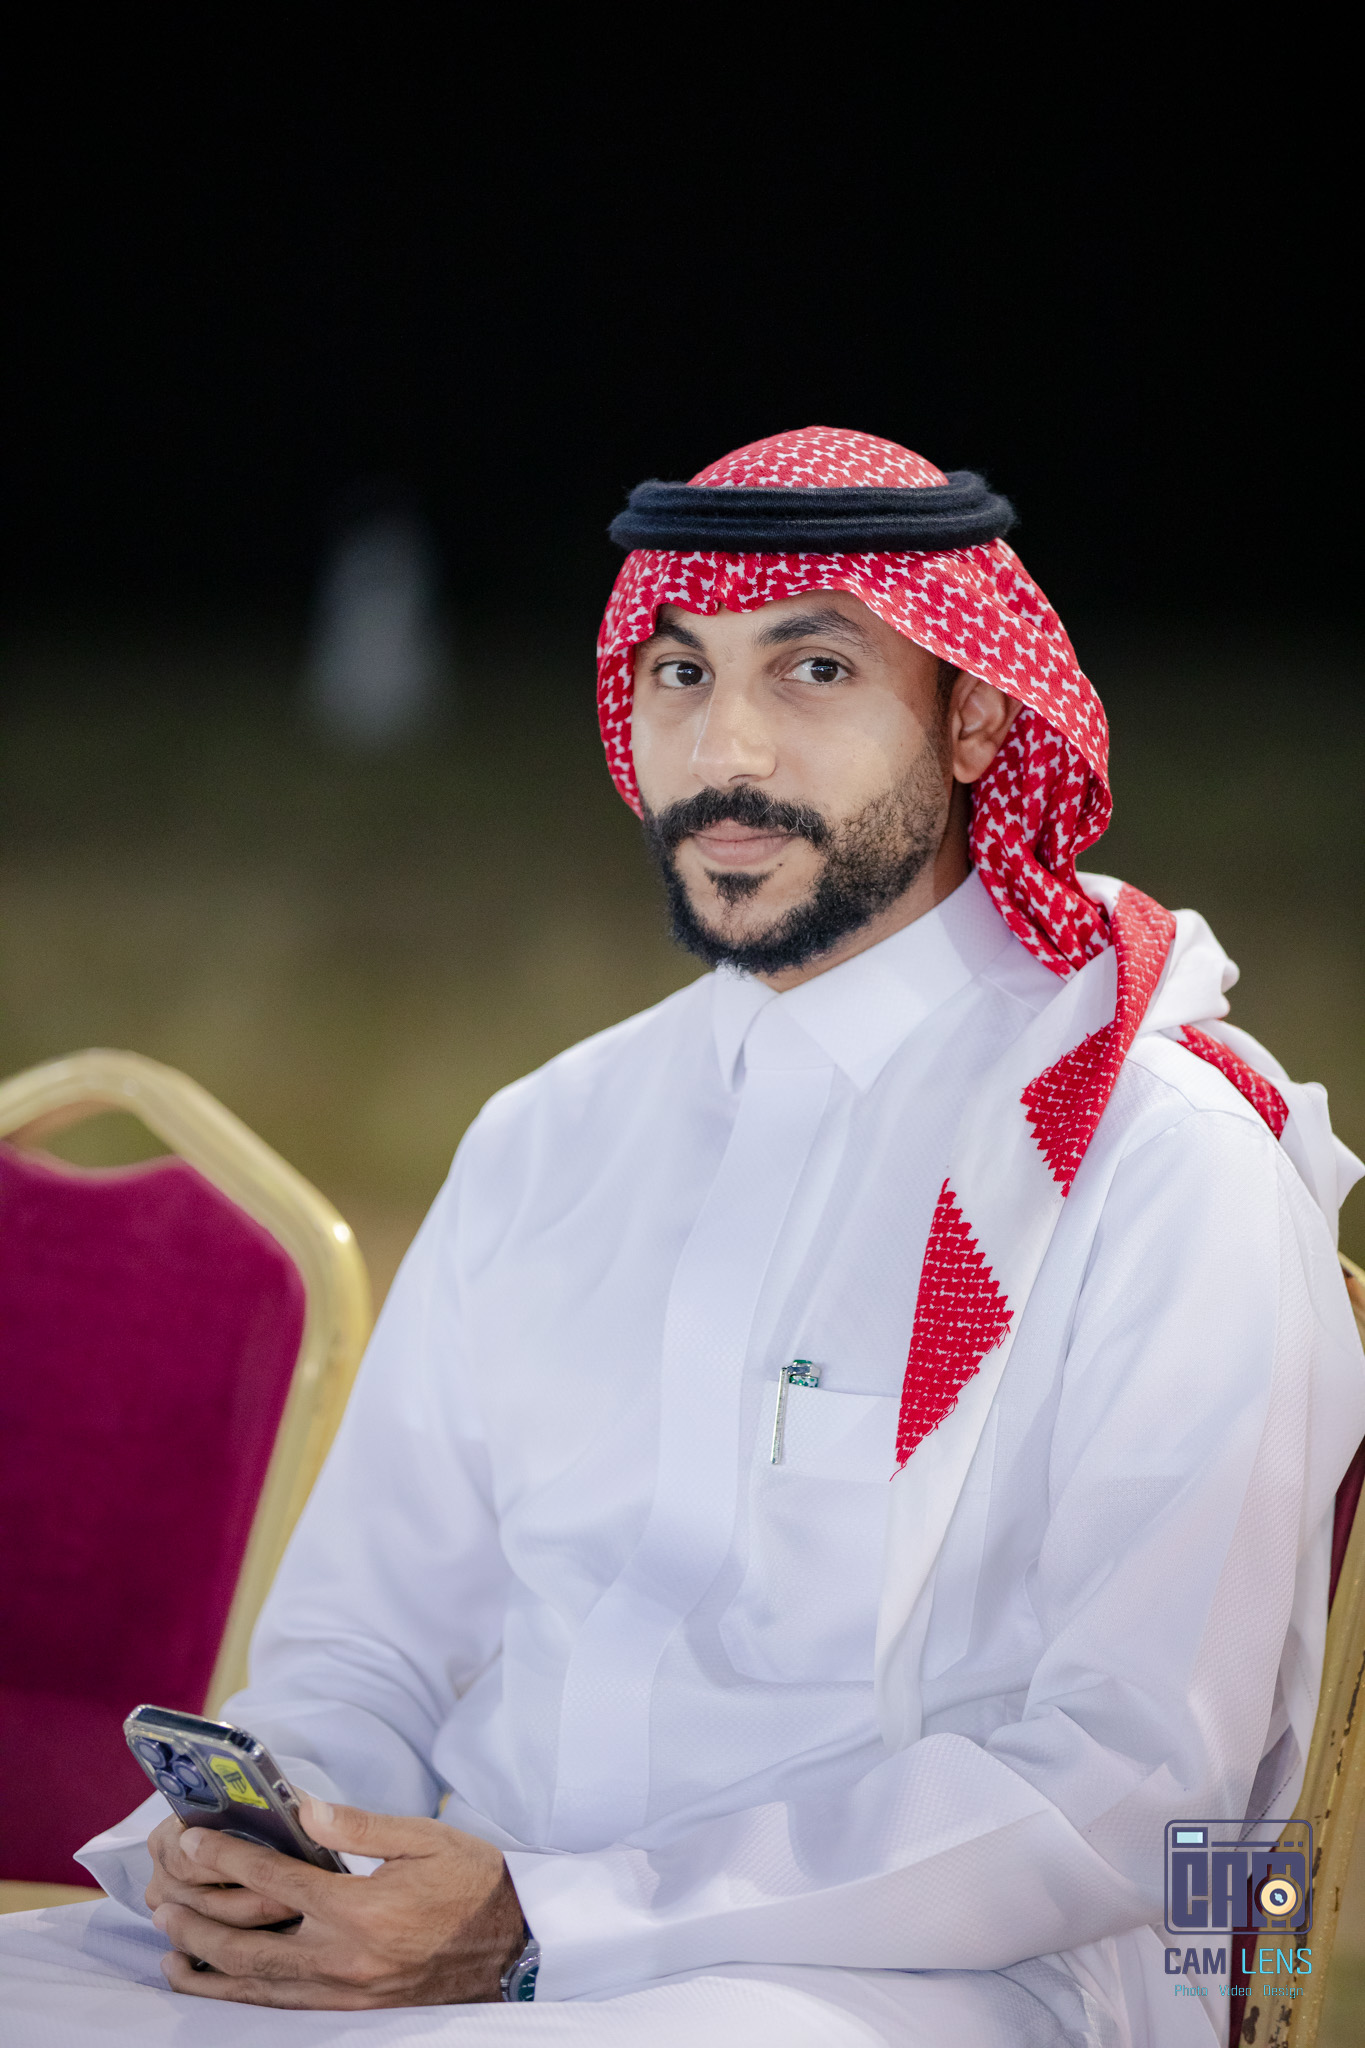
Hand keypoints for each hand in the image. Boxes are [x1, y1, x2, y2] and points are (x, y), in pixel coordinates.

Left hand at [148, 1794, 525, 2007]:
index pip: (275, 1881)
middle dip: (198, 1922)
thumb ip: (358, 1825)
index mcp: (361, 1909)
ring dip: (206, 1967)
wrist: (514, 1943)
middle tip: (163, 1899)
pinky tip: (213, 1986)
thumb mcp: (422, 1837)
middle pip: (248, 1945)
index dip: (228, 1858)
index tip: (194, 1840)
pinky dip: (238, 1998)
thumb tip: (303, 1805)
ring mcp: (345, 1992)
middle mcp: (345, 1958)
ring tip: (168, 1945)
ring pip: (256, 1987)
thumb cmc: (471, 1880)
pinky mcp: (351, 2010)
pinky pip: (280, 2008)